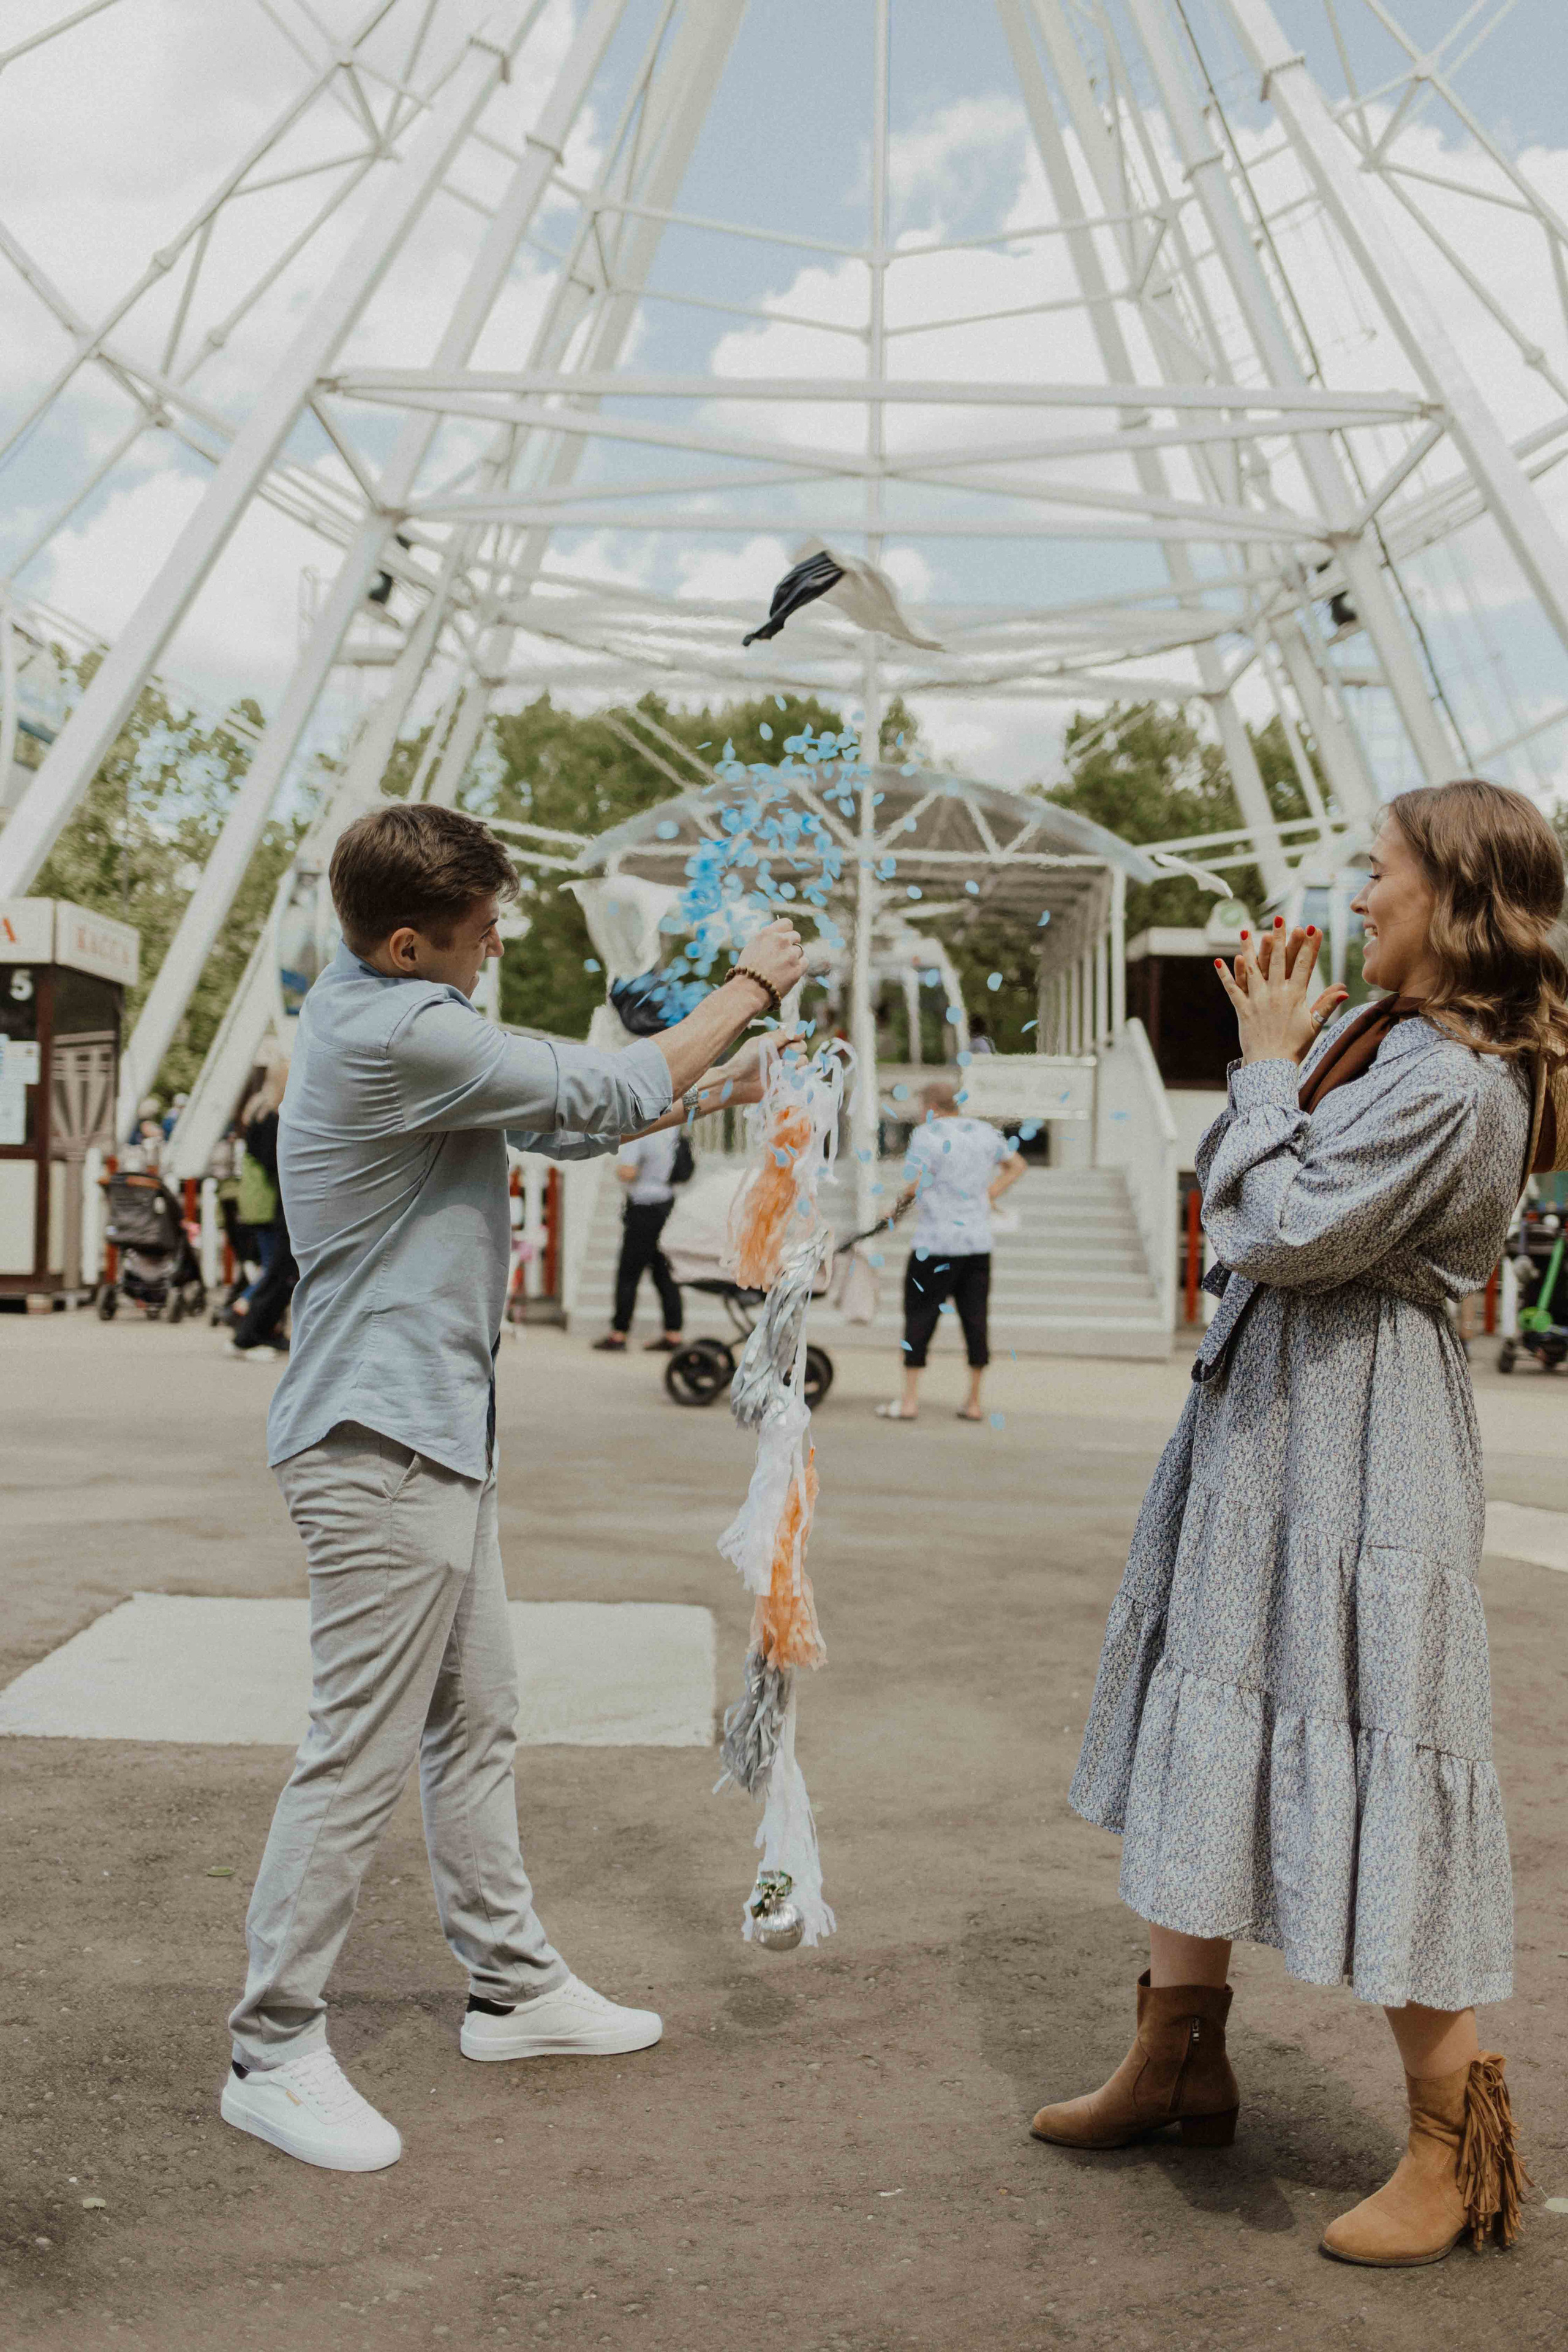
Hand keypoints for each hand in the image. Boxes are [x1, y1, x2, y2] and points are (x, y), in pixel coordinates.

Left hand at [707, 1029, 803, 1107]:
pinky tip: (783, 1076)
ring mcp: (784, 1067)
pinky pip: (799, 1076)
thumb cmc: (746, 1059)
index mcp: (776, 1041)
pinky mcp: (785, 1081)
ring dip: (795, 1063)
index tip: (794, 1037)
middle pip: (801, 1047)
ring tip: (781, 1068)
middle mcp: (781, 1053)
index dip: (798, 1035)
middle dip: (794, 1050)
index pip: (795, 1035)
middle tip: (781, 1055)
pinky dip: (795, 1074)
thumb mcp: (763, 1042)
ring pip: (803, 1061)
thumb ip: (783, 1035)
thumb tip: (802, 1030)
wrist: (738, 1082)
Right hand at [736, 918, 805, 1005]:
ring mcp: (790, 954)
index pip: (787, 923)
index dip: (787, 931)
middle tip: (783, 957)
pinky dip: (799, 967)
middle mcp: (781, 941)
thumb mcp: (752, 948)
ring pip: (800, 950)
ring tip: (781, 969)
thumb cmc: (747, 972)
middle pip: (796, 936)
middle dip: (791, 945)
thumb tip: (779, 937)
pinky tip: (788, 974)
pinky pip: (805, 962)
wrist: (748, 990)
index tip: (785, 939)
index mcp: (768, 933)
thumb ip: (767, 940)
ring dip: (794, 958)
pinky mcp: (797, 968)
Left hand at [1216, 918, 1346, 1063]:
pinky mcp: (1242, 1009)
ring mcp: (1258, 1000)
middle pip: (1278, 960)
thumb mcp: (1315, 1025)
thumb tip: (1344, 989)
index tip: (1312, 928)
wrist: (1272, 1066)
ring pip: (1253, 969)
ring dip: (1250, 949)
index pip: (1304, 965)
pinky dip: (1226, 975)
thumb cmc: (1295, 1047)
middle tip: (1281, 919)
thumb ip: (1327, 1004)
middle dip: (1281, 938)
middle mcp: (1276, 994)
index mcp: (1295, 996)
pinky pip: (1233, 989)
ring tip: (1248, 931)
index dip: (1309, 946)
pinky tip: (1221, 960)